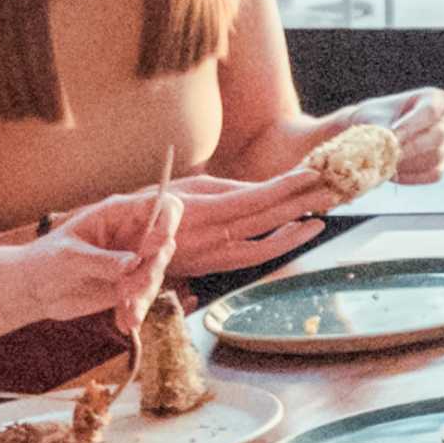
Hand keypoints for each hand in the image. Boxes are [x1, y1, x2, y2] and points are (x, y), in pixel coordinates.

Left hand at [32, 187, 188, 321]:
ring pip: (156, 274)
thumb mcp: (70, 257)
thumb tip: (134, 263)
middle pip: (165, 244)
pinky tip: (125, 323)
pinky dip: (137, 311)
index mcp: (119, 214)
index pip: (164, 205)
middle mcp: (131, 234)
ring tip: (127, 316)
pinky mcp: (129, 284)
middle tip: (128, 289)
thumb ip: (102, 260)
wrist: (32, 290)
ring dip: (144, 296)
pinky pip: (144, 297)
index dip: (167, 223)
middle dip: (152, 269)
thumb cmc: (45, 261)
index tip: (150, 248)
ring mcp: (133, 260)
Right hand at [132, 161, 331, 279]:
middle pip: (266, 222)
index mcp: (201, 214)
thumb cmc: (142, 212)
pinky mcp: (210, 268)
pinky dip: (276, 243)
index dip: (285, 187)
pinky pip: (250, 257)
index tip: (312, 173)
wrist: (111, 253)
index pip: (254, 199)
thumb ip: (223, 190)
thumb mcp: (182, 190)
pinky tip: (295, 231)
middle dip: (301, 204)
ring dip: (295, 230)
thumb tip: (260, 190)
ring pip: (264, 246)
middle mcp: (209, 239)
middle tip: (332, 191)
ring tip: (321, 215)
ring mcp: (211, 258)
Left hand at [344, 89, 443, 184]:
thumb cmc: (373, 120)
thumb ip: (384, 130)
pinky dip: (412, 176)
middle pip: (438, 135)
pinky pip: (433, 174)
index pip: (431, 111)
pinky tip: (393, 172)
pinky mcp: (440, 164)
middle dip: (411, 147)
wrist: (371, 136)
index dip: (411, 125)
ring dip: (409, 162)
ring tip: (387, 161)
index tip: (391, 134)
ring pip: (435, 156)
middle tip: (389, 153)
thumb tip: (392, 143)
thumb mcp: (374, 118)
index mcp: (434, 98)